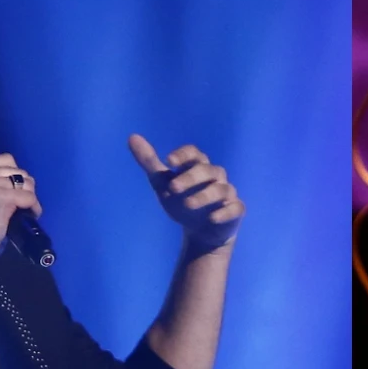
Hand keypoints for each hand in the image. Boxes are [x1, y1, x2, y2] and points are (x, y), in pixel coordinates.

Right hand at [0, 153, 41, 259]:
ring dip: (30, 198)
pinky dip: (33, 208)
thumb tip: (22, 179)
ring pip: (26, 183)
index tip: (14, 194)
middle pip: (19, 171)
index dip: (16, 178)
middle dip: (25, 188)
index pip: (7, 160)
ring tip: (24, 211)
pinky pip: (28, 197)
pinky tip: (29, 216)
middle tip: (21, 205)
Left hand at [128, 135, 243, 250]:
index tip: (169, 160)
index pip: (194, 153)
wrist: (201, 232)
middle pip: (207, 170)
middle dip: (191, 177)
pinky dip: (225, 212)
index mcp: (197, 166)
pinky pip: (235, 208)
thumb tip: (132, 137)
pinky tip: (212, 218)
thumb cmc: (182, 202)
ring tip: (188, 204)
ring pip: (221, 189)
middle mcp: (215, 177)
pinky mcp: (235, 210)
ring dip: (205, 195)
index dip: (183, 155)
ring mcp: (227, 193)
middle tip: (173, 188)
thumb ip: (149, 162)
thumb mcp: (162, 183)